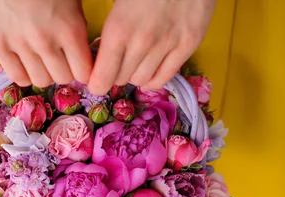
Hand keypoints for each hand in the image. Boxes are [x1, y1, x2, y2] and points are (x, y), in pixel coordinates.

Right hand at [0, 0, 91, 86]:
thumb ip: (78, 24)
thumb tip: (85, 51)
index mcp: (70, 27)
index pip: (84, 72)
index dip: (83, 69)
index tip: (79, 63)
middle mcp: (46, 41)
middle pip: (63, 78)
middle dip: (65, 70)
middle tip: (60, 58)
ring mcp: (20, 44)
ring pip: (41, 81)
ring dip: (44, 73)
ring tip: (41, 59)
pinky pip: (17, 77)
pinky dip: (24, 74)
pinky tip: (25, 61)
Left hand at [88, 0, 215, 93]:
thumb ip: (109, 27)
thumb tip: (98, 50)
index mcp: (119, 28)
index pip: (102, 78)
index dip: (97, 82)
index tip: (96, 78)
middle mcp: (142, 42)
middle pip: (120, 79)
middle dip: (114, 74)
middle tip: (116, 61)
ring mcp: (167, 45)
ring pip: (142, 80)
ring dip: (134, 75)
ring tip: (134, 62)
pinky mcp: (188, 45)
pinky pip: (165, 77)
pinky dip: (153, 79)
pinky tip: (149, 70)